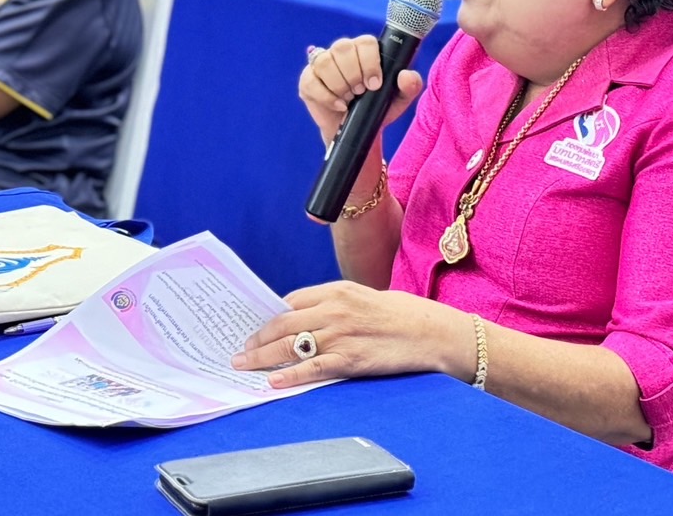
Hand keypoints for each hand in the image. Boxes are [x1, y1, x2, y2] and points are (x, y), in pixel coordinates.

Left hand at [232, 281, 460, 387]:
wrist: (432, 332)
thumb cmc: (401, 315)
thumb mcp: (363, 297)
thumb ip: (333, 305)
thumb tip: (303, 318)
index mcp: (337, 290)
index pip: (291, 302)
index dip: (269, 318)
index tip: (254, 329)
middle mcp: (335, 309)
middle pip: (283, 324)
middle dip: (257, 338)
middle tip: (240, 351)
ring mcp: (342, 334)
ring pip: (291, 345)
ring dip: (262, 356)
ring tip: (245, 365)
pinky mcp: (352, 359)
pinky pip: (313, 368)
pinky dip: (290, 375)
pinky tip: (274, 381)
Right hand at [298, 36, 423, 144]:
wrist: (356, 130)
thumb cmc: (377, 108)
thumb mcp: (399, 99)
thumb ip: (410, 86)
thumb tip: (406, 75)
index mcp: (365, 49)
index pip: (365, 42)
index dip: (369, 62)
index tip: (374, 84)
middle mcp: (342, 51)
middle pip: (342, 47)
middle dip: (353, 74)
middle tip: (360, 92)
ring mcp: (322, 63)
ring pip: (325, 62)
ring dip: (339, 85)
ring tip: (349, 98)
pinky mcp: (308, 79)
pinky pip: (311, 81)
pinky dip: (326, 96)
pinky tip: (338, 105)